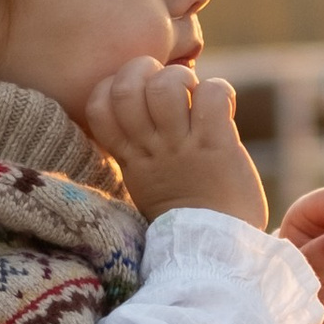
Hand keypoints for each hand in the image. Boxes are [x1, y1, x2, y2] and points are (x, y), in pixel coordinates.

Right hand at [82, 56, 268, 228]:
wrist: (215, 254)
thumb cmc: (189, 218)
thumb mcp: (149, 186)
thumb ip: (144, 152)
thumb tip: (153, 112)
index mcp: (132, 159)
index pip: (97, 107)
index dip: (111, 85)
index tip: (135, 93)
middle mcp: (152, 150)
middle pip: (124, 89)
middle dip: (143, 69)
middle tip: (166, 83)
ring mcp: (183, 147)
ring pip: (165, 86)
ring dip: (181, 78)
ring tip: (194, 94)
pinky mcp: (217, 146)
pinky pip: (212, 94)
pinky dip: (220, 90)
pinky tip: (226, 107)